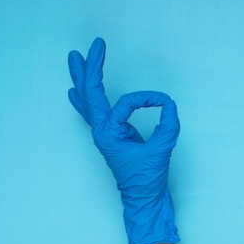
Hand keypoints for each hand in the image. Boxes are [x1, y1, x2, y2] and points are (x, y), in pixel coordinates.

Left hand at [67, 38, 180, 243]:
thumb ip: (167, 126)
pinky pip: (92, 112)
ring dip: (82, 78)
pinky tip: (74, 90)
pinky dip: (84, 98)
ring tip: (74, 57)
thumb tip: (169, 106)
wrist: (143, 199)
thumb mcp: (161, 150)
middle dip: (92, 67)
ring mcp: (103, 133)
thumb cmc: (148, 179)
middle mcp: (101, 131)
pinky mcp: (110, 136)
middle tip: (95, 45)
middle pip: (90, 92)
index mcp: (109, 133)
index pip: (127, 103)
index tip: (166, 103)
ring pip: (87, 99)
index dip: (149, 99)